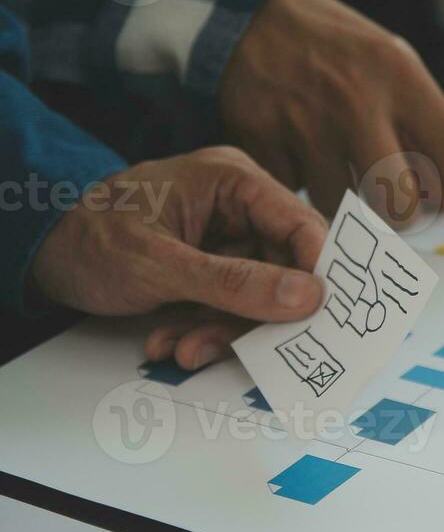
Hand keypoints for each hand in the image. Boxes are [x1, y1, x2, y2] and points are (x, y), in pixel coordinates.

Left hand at [29, 146, 327, 369]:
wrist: (35, 251)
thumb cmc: (88, 238)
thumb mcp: (160, 264)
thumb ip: (235, 283)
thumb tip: (308, 297)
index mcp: (234, 181)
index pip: (301, 223)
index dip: (317, 270)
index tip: (320, 317)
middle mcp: (237, 207)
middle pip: (282, 268)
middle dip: (256, 315)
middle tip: (233, 347)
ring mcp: (224, 240)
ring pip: (257, 296)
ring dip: (223, 331)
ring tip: (182, 350)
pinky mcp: (209, 270)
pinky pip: (229, 306)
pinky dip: (203, 330)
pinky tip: (169, 342)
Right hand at [221, 0, 443, 241]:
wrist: (249, 19)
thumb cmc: (335, 49)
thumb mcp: (390, 62)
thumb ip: (420, 122)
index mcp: (398, 75)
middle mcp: (355, 102)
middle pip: (398, 201)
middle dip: (405, 217)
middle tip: (400, 207)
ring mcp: (305, 125)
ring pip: (346, 208)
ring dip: (350, 204)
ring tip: (342, 168)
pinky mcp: (261, 144)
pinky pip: (297, 196)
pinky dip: (305, 190)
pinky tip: (303, 156)